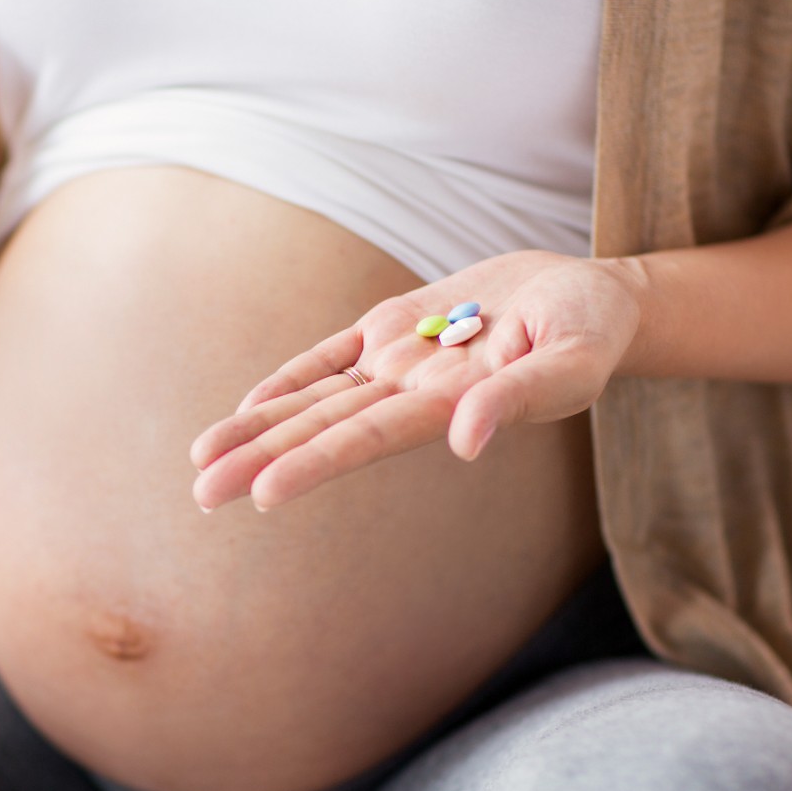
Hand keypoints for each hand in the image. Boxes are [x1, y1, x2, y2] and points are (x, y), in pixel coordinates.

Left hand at [189, 251, 642, 510]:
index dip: (313, 463)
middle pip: (323, 428)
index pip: (366, 439)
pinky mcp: (392, 327)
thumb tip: (465, 441)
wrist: (589, 295)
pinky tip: (249, 406)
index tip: (262, 494)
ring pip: (315, 399)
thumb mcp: (570, 361)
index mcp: (449, 407)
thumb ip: (518, 398)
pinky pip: (329, 358)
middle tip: (201, 493)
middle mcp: (411, 393)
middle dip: (261, 457)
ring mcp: (397, 362)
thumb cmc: (590, 331)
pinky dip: (290, 379)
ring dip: (259, 427)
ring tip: (201, 459)